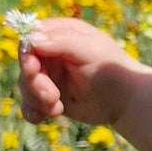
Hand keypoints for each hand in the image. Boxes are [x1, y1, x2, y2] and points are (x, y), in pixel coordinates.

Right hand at [18, 17, 144, 127]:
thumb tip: (32, 39)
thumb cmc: (112, 70)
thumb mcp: (90, 50)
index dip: (27, 54)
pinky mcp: (49, 96)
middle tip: (51, 95)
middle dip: (34, 83)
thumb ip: (62, 41)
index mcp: (61, 33)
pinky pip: (29, 103)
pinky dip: (33, 111)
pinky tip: (43, 117)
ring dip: (37, 99)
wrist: (126, 101)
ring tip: (57, 108)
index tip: (34, 70)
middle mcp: (51, 53)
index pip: (30, 38)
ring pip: (25, 85)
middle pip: (26, 65)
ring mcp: (50, 75)